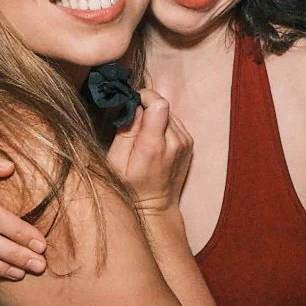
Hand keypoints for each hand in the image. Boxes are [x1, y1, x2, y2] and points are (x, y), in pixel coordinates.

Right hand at [105, 90, 192, 215]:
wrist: (155, 208)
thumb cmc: (129, 187)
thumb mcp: (116, 162)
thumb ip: (125, 131)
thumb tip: (133, 106)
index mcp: (155, 145)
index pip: (159, 103)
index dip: (143, 97)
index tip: (131, 106)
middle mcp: (176, 141)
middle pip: (163, 105)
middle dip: (146, 109)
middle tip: (133, 127)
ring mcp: (186, 142)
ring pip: (169, 113)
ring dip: (155, 118)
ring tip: (143, 139)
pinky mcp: (190, 143)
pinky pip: (175, 122)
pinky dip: (163, 126)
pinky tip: (154, 142)